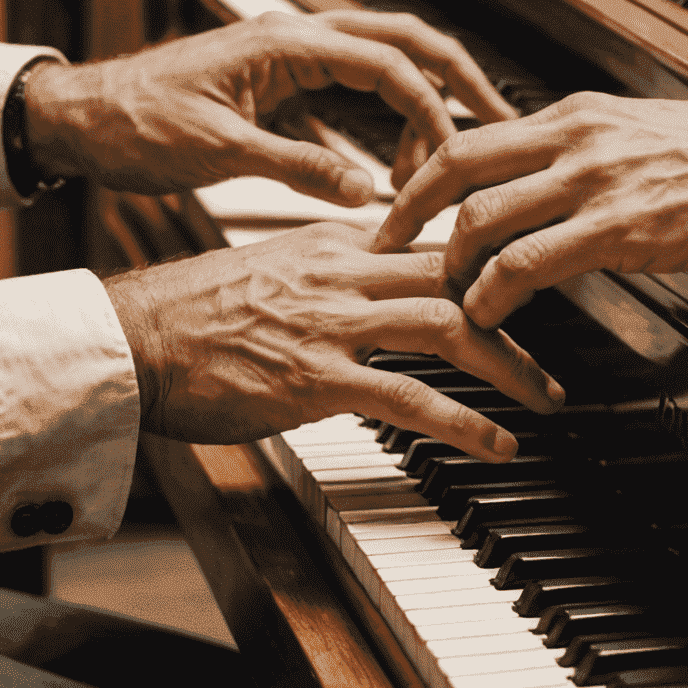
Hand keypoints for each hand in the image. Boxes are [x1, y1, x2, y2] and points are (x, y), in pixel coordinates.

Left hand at [23, 11, 515, 204]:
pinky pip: (354, 84)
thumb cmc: (134, 125)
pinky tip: (395, 154)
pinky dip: (386, 111)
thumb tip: (365, 190)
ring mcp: (292, 53)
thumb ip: (299, 167)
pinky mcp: (283, 77)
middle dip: (456, 77)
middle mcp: (297, 36)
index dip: (431, 110)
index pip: (388, 64)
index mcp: (287, 43)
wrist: (80, 117)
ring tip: (450, 150)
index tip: (455, 156)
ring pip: (384, 58)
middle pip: (404, 40)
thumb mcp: (218, 154)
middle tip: (501, 119)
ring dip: (423, 97)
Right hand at [106, 222, 564, 455]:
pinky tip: (497, 444)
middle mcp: (345, 272)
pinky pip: (410, 397)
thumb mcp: (279, 270)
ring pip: (450, 328)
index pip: (435, 244)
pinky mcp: (316, 377)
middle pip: (459, 278)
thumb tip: (383, 286)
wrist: (133, 337)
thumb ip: (339, 274)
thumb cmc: (196, 312)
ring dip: (511, 366)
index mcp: (338, 243)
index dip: (490, 267)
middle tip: (554, 352)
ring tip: (545, 399)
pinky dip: (464, 421)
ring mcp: (333, 323)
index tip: (525, 292)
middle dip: (520, 313)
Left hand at [375, 93, 687, 327]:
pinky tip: (490, 316)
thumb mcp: (652, 138)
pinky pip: (529, 261)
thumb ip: (597, 156)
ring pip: (481, 213)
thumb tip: (560, 185)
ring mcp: (598, 179)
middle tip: (380, 244)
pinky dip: (493, 292)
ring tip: (442, 298)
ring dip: (448, 262)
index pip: (476, 131)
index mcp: (580, 114)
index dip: (426, 169)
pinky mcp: (624, 227)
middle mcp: (577, 136)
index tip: (403, 201)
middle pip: (455, 160)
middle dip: (405, 206)